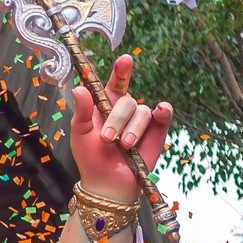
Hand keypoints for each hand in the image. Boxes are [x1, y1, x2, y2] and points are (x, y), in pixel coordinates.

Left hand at [71, 55, 172, 203]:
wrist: (107, 182)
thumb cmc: (90, 157)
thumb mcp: (80, 133)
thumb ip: (82, 110)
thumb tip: (79, 87)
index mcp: (105, 105)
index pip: (115, 83)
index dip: (121, 71)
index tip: (125, 60)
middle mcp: (125, 110)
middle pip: (126, 101)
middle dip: (116, 119)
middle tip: (107, 139)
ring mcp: (141, 119)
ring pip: (141, 111)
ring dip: (131, 129)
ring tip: (123, 146)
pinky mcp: (157, 130)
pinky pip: (163, 114)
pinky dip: (163, 111)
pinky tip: (160, 110)